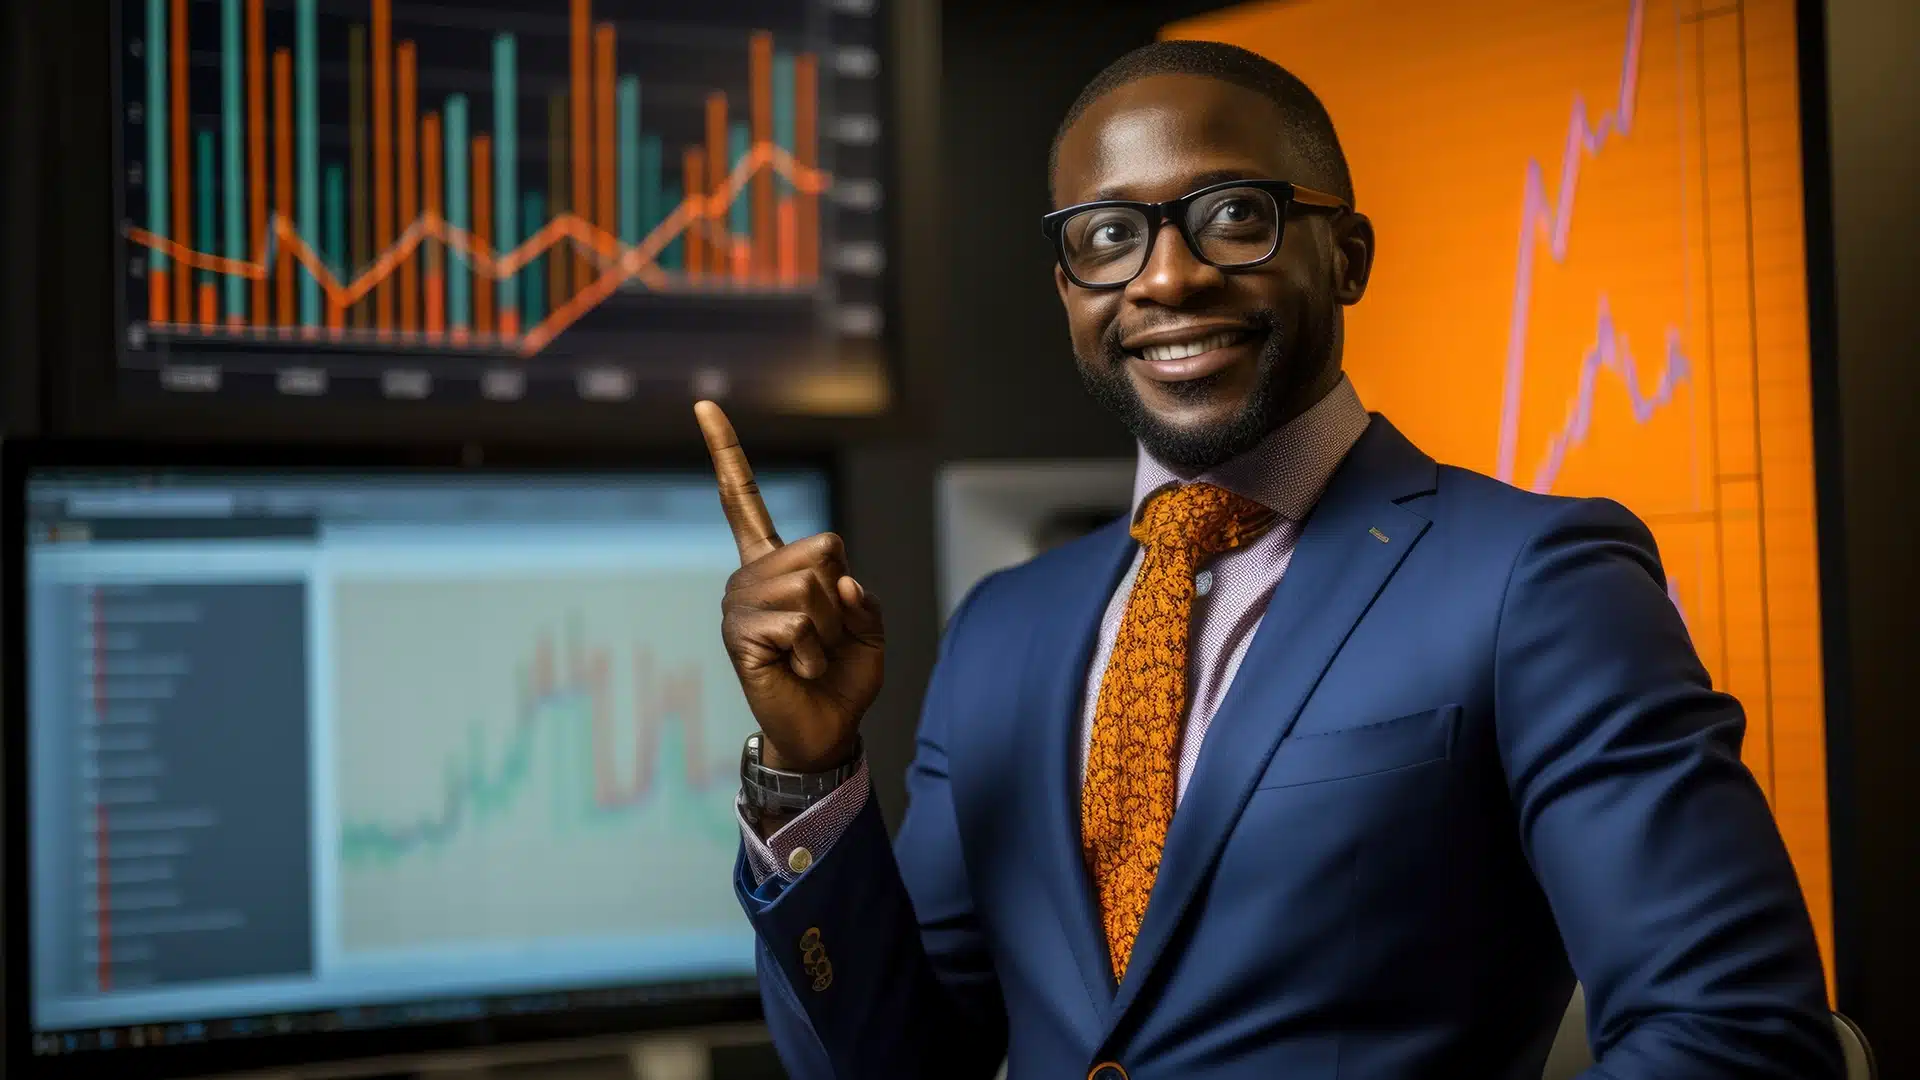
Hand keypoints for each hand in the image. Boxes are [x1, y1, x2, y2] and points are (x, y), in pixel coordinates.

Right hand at [696, 400, 883, 771]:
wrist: (826, 730)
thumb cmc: (845, 675)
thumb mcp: (870, 624)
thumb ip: (861, 594)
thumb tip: (839, 580)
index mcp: (777, 564)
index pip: (745, 501)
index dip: (726, 453)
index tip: (704, 406)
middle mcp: (750, 577)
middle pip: (821, 550)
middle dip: (843, 598)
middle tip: (826, 637)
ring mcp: (739, 605)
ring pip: (813, 587)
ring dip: (830, 629)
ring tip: (811, 655)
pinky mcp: (738, 637)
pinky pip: (799, 623)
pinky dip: (814, 651)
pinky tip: (797, 668)